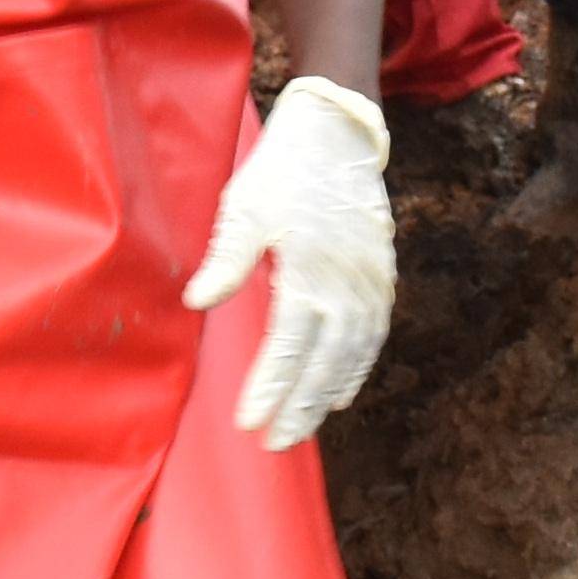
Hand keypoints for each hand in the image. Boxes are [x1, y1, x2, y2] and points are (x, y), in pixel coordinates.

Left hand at [180, 75, 393, 447]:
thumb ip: (225, 258)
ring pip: (353, 354)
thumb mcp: (244, 205)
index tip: (249, 422)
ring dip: (328, 394)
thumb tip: (196, 302)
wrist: (338, 135)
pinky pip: (375, 335)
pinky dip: (359, 368)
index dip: (270, 387)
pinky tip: (342, 391)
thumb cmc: (283, 170)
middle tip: (276, 443)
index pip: (288, 344)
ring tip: (304, 426)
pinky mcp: (382, 276)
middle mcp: (346, 284)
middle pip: (325, 362)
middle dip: (300, 406)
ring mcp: (370, 282)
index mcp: (308, 270)